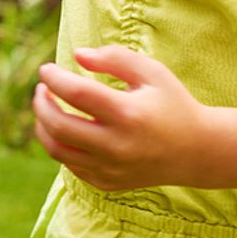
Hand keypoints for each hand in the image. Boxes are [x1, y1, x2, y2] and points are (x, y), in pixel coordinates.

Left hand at [34, 45, 211, 190]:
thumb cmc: (173, 104)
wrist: (195, 150)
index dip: (55, 78)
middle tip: (41, 89)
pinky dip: (61, 144)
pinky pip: (70, 165)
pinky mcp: (106, 182)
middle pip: (58, 124)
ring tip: (46, 108)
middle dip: (41, 103)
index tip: (46, 68)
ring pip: (56, 149)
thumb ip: (115, 58)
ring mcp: (109, 168)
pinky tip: (67, 129)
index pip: (76, 93)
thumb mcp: (152, 72)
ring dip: (43, 126)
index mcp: (128, 113)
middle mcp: (116, 145)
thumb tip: (77, 55)